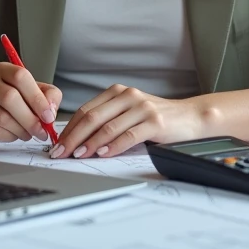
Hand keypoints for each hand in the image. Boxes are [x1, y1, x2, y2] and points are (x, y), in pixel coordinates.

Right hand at [0, 63, 61, 142]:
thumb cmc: (6, 100)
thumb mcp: (31, 92)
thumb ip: (48, 96)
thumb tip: (50, 111)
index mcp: (4, 69)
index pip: (21, 77)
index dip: (37, 99)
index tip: (48, 116)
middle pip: (9, 98)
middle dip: (30, 120)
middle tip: (41, 132)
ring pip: (1, 117)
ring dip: (20, 131)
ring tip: (26, 133)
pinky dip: (7, 137)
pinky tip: (12, 135)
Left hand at [50, 84, 203, 158]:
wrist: (191, 117)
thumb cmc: (156, 119)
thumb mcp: (129, 114)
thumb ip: (107, 121)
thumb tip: (77, 140)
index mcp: (117, 92)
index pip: (85, 111)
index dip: (68, 129)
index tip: (57, 145)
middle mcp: (128, 96)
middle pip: (92, 118)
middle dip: (73, 137)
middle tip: (60, 153)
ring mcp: (142, 107)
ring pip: (108, 127)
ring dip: (89, 143)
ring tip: (77, 155)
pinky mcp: (155, 121)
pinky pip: (129, 135)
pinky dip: (113, 146)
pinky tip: (103, 153)